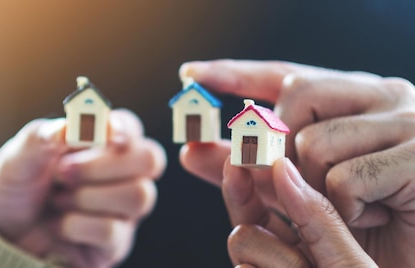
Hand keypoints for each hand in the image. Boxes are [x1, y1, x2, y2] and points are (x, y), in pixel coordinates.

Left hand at [0, 109, 165, 267]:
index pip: (131, 129)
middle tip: (62, 171)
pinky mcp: (114, 244)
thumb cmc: (16, 186)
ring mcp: (122, 210)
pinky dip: (78, 226)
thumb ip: (44, 136)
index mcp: (101, 144)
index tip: (107, 134)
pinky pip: (113, 232)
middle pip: (150, 160)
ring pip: (139, 196)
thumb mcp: (18, 156)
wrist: (2, 232)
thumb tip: (75, 122)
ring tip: (58, 199)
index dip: (123, 129)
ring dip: (89, 196)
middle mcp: (120, 175)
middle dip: (103, 165)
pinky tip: (60, 225)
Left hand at [179, 59, 414, 265]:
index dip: (235, 73)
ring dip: (317, 188)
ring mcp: (405, 119)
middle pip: (295, 98)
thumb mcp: (298, 190)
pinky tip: (375, 215)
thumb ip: (249, 169)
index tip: (191, 73)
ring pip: (314, 142)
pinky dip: (348, 209)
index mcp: (353, 96)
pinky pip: (346, 179)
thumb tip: (193, 150)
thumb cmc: (367, 217)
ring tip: (352, 205)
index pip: (284, 74)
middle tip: (302, 183)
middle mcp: (381, 94)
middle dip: (281, 149)